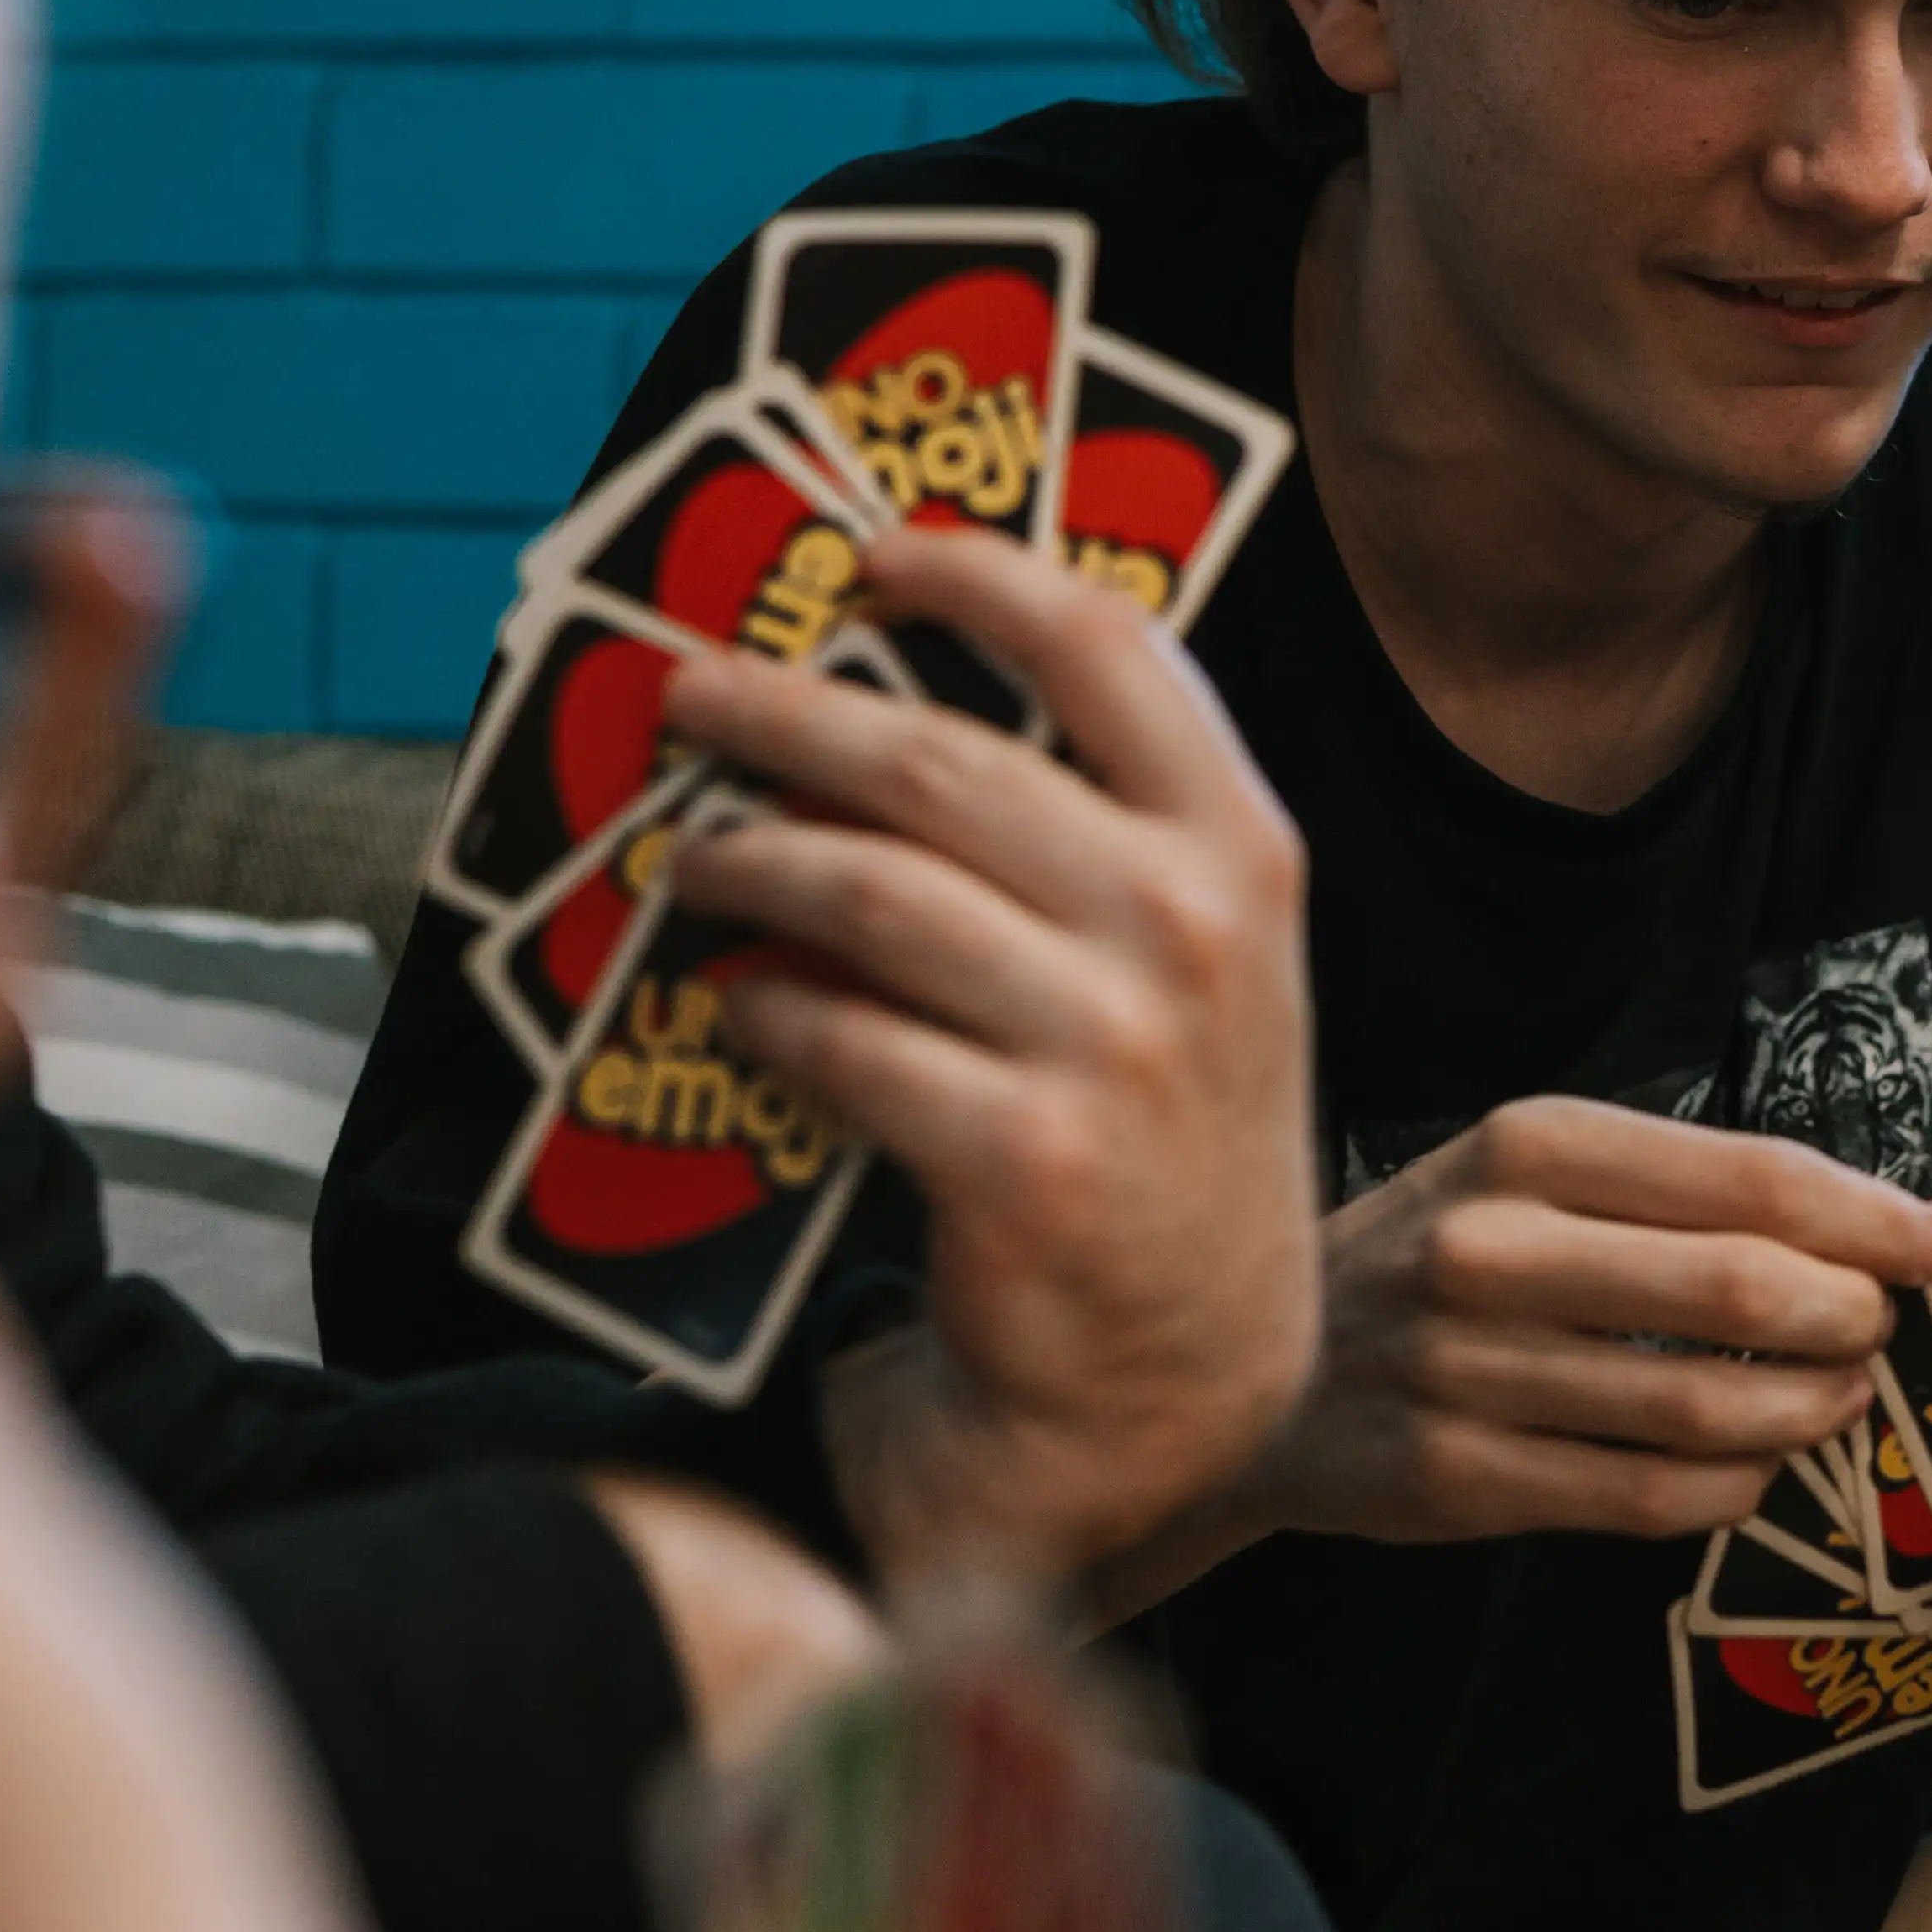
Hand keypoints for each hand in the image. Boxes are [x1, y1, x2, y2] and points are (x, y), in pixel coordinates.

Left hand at [649, 523, 1318, 1599]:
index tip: (870, 558)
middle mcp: (1190, 930)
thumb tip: (904, 703)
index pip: (1113, 650)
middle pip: (942, 762)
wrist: (1186, 1373)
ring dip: (749, 861)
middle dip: (787, 714)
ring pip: (869, 894)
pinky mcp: (1022, 1156)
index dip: (978, 580)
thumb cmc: (1169, 1140)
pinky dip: (767, 1011)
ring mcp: (1111, 1046)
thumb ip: (1108, 832)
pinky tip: (738, 1005)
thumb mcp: (1207, 962)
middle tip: (691, 695)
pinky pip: (840, 1038)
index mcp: (1243, 852)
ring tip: (689, 862)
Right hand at [1169, 1096, 1931, 1577]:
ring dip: (1805, 1412)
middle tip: (1873, 1333)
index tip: (1927, 1248)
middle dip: (1847, 1320)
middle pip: (1742, 1292)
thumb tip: (1870, 1226)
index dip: (1866, 1219)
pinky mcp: (1453, 1477)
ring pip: (1705, 1409)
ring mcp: (1465, 1369)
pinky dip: (1729, 1489)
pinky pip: (1644, 1497)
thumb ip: (1676, 1191)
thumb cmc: (1435, 1258)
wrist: (1257, 1366)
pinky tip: (1751, 1470)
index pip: (1748, 1177)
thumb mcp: (1528, 1176)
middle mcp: (1491, 1248)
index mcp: (1528, 1147)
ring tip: (1832, 1401)